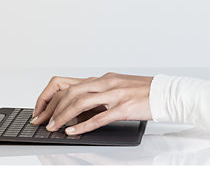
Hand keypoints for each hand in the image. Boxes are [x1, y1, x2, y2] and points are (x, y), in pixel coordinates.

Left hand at [29, 72, 153, 134]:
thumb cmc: (144, 92)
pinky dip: (83, 125)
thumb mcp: (118, 87)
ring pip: (81, 102)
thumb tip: (81, 106)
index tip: (42, 111)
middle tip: (43, 122)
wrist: (166, 93)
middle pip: (70, 92)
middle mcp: (106, 83)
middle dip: (53, 108)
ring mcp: (114, 94)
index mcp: (103, 79)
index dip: (52, 98)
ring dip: (64, 116)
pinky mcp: (123, 107)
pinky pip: (99, 117)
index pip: (69, 85)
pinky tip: (73, 131)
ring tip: (54, 127)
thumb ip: (100, 93)